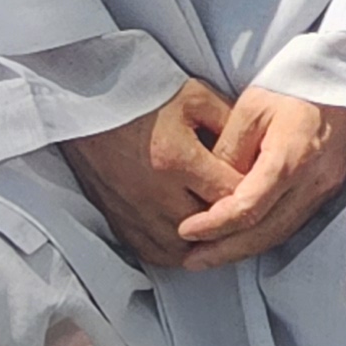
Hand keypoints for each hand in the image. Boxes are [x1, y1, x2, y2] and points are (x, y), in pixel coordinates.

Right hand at [65, 81, 240, 269]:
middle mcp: (154, 192)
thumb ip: (230, 124)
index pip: (230, 194)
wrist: (86, 99)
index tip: (260, 186)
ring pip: (183, 249)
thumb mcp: (194, 96)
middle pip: (209, 228)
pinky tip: (187, 235)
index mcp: (176, 159)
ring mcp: (134, 211)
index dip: (251, 193)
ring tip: (216, 224)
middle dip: (230, 220)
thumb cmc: (141, 93)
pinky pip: (154, 253)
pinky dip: (175, 250)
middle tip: (244, 208)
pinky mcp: (118, 219)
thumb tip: (256, 149)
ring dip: (203, 241)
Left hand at [173, 86, 345, 270]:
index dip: (214, 225)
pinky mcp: (330, 188)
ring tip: (209, 256)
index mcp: (291, 158)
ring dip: (243, 249)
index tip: (186, 230)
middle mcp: (313, 182)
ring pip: (280, 233)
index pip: (247, 208)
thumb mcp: (251, 107)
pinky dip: (264, 235)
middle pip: (265, 232)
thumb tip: (211, 192)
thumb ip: (229, 152)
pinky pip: (293, 223)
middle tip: (192, 260)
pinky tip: (243, 238)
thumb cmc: (296, 83)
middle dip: (224, 251)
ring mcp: (326, 188)